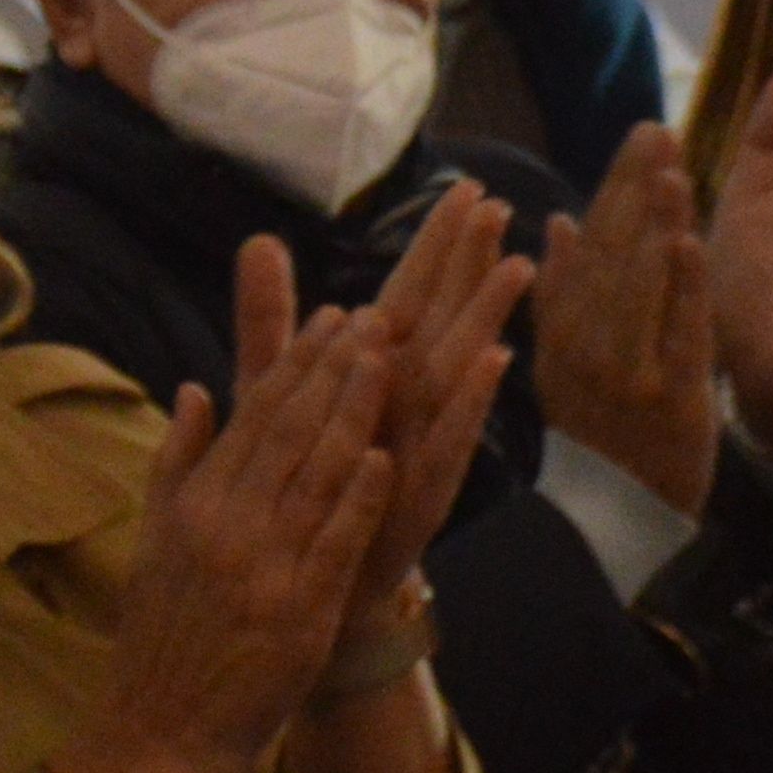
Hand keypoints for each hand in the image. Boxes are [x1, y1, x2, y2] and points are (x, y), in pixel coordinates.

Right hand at [76, 268, 400, 772]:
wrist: (159, 733)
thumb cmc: (164, 638)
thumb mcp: (157, 541)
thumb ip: (178, 462)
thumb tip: (199, 388)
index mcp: (193, 505)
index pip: (254, 417)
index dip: (298, 364)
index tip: (334, 315)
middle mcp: (224, 525)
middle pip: (287, 431)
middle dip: (334, 369)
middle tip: (376, 314)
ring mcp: (260, 566)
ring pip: (314, 473)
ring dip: (353, 412)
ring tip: (389, 359)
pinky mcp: (296, 610)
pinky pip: (332, 542)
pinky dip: (358, 497)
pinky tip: (387, 454)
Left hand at [300, 183, 527, 621]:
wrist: (315, 582)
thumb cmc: (302, 481)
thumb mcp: (277, 388)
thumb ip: (271, 318)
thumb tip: (257, 239)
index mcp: (377, 372)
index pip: (411, 294)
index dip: (438, 246)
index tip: (469, 190)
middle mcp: (408, 400)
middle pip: (444, 319)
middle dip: (470, 263)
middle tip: (497, 205)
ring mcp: (421, 443)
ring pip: (459, 370)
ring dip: (488, 318)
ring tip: (515, 266)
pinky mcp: (423, 489)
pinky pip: (453, 438)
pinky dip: (472, 401)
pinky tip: (493, 362)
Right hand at [532, 129, 718, 517]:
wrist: (613, 519)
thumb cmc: (595, 436)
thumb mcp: (558, 365)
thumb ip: (558, 295)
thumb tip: (556, 221)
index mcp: (560, 330)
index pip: (586, 244)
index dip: (612, 186)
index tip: (638, 134)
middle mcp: (587, 341)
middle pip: (610, 252)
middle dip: (633, 187)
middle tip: (657, 128)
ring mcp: (626, 367)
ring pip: (639, 283)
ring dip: (653, 220)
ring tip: (671, 163)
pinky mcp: (669, 394)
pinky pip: (676, 331)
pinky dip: (681, 285)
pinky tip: (689, 239)